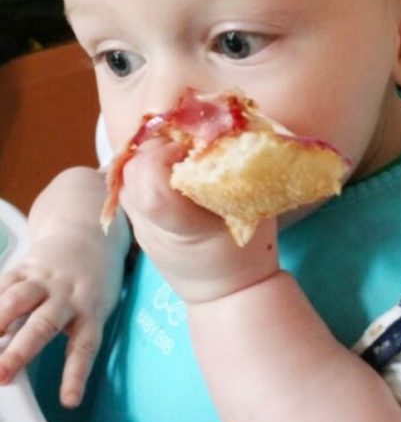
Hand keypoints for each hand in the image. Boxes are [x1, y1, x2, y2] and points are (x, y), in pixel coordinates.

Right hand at [0, 228, 122, 406]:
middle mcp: (67, 297)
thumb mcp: (93, 309)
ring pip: (17, 300)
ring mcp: (43, 281)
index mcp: (91, 312)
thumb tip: (37, 371)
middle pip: (44, 325)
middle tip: (1, 375)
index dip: (75, 375)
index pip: (84, 347)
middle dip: (19, 352)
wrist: (90, 234)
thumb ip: (70, 336)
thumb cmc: (91, 285)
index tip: (69, 402)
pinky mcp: (22, 268)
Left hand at [118, 136, 279, 304]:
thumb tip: (227, 126)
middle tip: (193, 149)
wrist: (226, 294)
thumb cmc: (246, 253)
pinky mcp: (135, 221)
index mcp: (177, 224)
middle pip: (133, 165)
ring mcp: (136, 224)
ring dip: (156, 156)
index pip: (149, 171)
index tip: (199, 149)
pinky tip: (175, 175)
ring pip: (127, 170)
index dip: (171, 149)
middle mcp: (148, 223)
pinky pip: (132, 182)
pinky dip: (151, 169)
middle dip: (163, 147)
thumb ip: (237, 170)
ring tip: (185, 161)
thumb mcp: (252, 210)